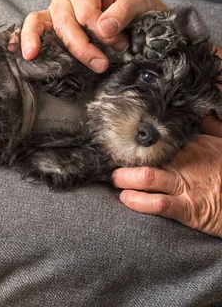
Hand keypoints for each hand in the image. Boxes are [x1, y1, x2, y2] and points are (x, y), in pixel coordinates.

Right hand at [10, 0, 167, 72]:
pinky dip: (25, 41)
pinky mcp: (49, 31)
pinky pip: (32, 32)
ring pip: (40, 25)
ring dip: (38, 42)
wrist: (135, 16)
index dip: (99, 30)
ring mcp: (53, 14)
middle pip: (63, 22)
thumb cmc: (133, 6)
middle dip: (80, 45)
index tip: (118, 42)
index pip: (84, 10)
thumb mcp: (138, 2)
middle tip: (100, 65)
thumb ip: (123, 11)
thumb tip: (104, 28)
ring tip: (31, 55)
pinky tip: (25, 54)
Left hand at [112, 120, 221, 237]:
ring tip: (115, 180)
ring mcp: (186, 186)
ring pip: (146, 177)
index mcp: (193, 145)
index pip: (159, 141)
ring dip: (124, 179)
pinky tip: (127, 198)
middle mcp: (186, 163)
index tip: (121, 142)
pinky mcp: (189, 209)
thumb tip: (202, 114)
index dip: (137, 143)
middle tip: (111, 163)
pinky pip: (158, 203)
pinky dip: (138, 201)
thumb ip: (211, 128)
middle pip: (146, 157)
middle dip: (123, 160)